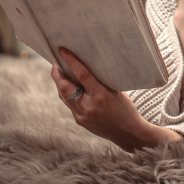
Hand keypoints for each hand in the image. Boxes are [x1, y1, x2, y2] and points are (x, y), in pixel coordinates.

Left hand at [51, 48, 180, 151]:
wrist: (128, 133)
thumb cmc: (126, 109)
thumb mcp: (116, 91)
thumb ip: (99, 82)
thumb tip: (83, 69)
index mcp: (101, 95)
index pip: (81, 74)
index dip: (70, 61)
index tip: (62, 51)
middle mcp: (89, 105)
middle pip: (64, 87)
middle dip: (56, 73)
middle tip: (55, 63)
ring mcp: (82, 115)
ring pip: (63, 96)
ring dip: (59, 84)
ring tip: (59, 74)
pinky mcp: (80, 121)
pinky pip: (69, 105)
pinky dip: (67, 95)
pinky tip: (68, 89)